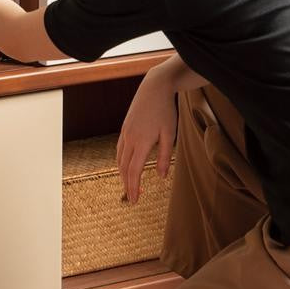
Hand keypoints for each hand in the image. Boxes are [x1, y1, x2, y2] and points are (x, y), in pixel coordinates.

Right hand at [116, 66, 177, 204]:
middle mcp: (129, 138)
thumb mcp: (170, 134)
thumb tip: (161, 177)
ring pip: (120, 158)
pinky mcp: (125, 127)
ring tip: (129, 185)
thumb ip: (165, 157)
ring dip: (123, 174)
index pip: (134, 171)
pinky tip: (126, 165)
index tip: (134, 201)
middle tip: (132, 199)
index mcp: (141, 142)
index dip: (133, 188)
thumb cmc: (165, 110)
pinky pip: (120, 149)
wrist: (154, 87)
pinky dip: (121, 161)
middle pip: (124, 167)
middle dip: (127, 184)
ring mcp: (125, 132)